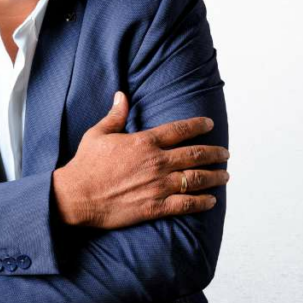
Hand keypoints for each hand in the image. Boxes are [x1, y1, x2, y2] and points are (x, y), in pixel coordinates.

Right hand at [52, 91, 229, 229]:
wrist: (77, 196)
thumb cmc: (86, 165)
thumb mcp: (98, 133)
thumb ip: (115, 115)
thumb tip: (121, 96)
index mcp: (144, 142)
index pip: (180, 130)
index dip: (198, 125)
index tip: (209, 124)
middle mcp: (157, 162)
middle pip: (196, 154)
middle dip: (215, 153)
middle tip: (225, 153)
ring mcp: (158, 185)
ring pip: (196, 179)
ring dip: (214, 176)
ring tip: (224, 175)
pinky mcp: (155, 206)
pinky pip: (186, 204)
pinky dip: (202, 202)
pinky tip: (211, 200)